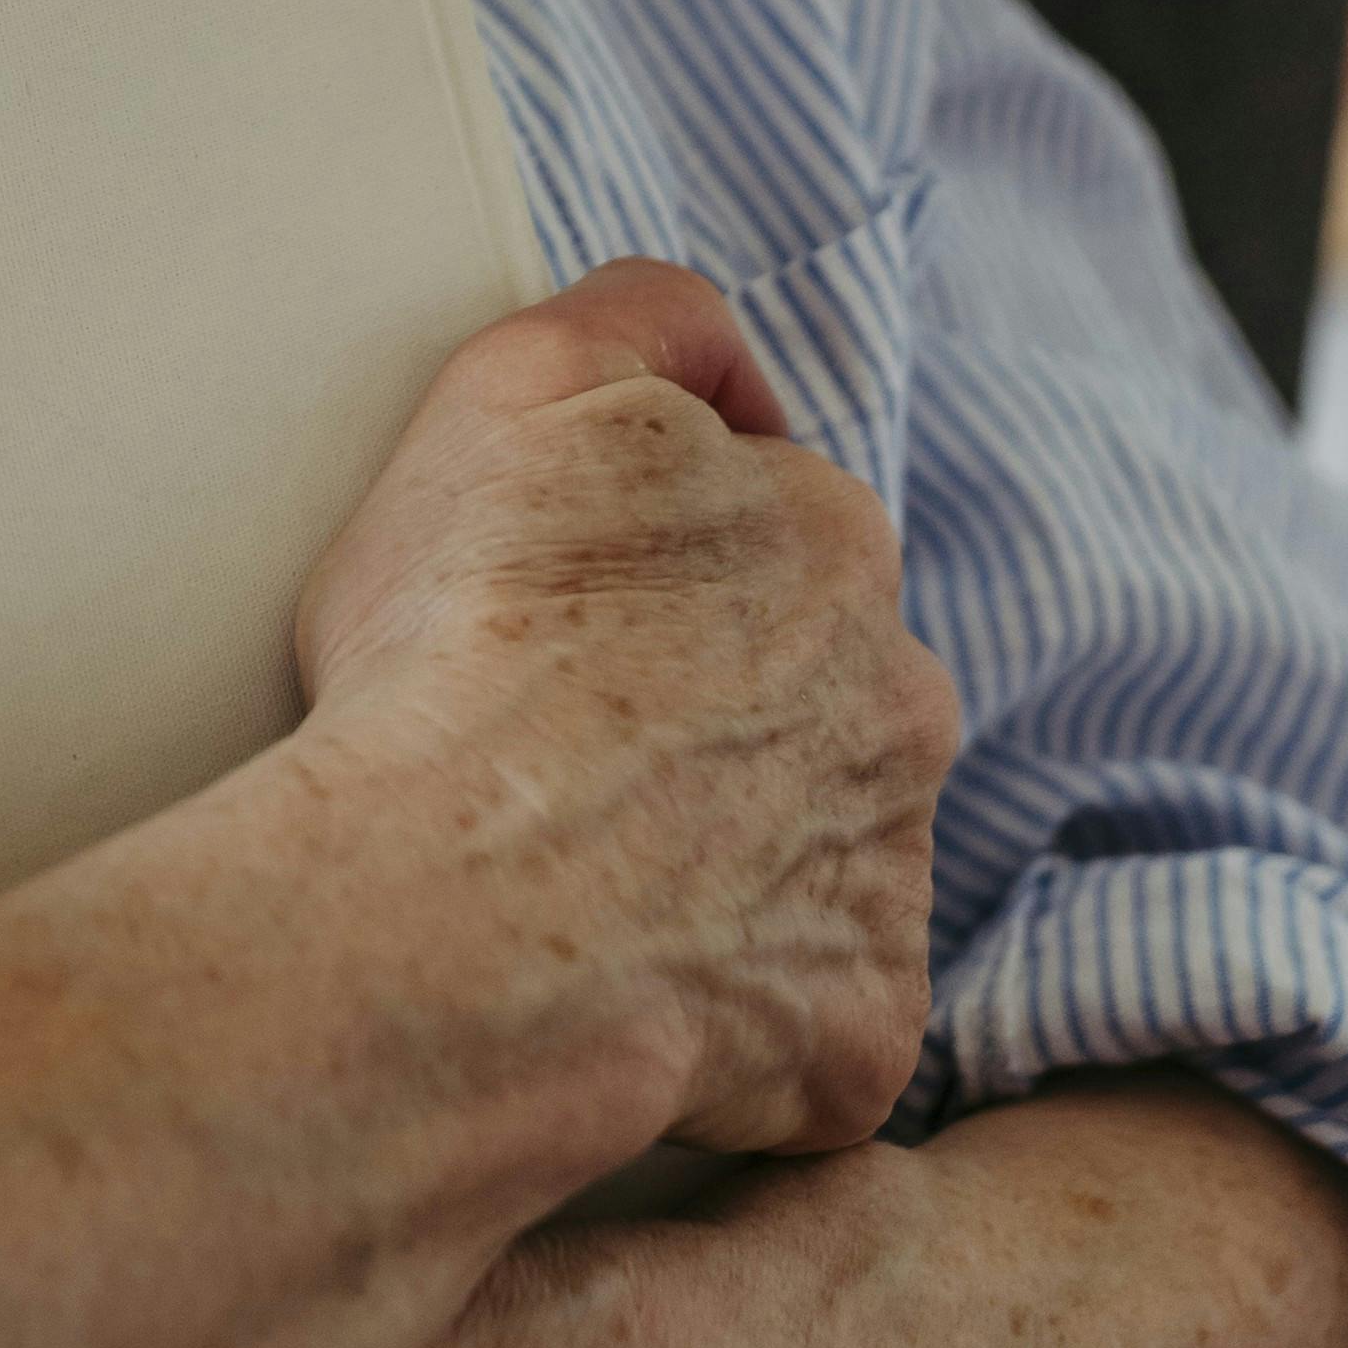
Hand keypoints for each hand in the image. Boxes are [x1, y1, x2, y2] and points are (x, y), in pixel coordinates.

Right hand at [297, 260, 961, 1161]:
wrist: (446, 909)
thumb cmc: (459, 638)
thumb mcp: (520, 382)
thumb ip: (647, 319)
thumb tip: (731, 371)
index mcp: (835, 539)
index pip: (770, 524)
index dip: (652, 566)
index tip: (560, 615)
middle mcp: (902, 700)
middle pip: (813, 689)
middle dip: (714, 709)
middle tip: (559, 747)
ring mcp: (891, 876)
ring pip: (816, 845)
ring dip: (724, 851)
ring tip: (576, 873)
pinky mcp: (863, 1028)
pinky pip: (811, 1012)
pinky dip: (733, 1004)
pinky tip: (618, 986)